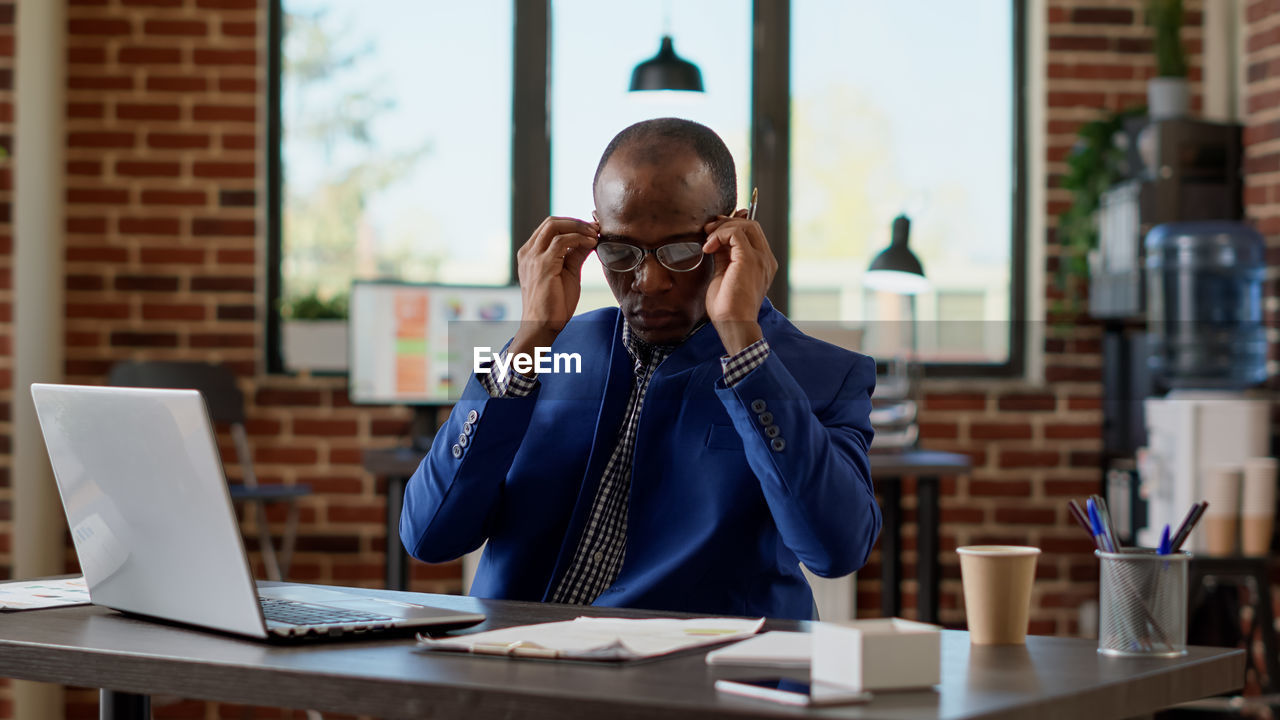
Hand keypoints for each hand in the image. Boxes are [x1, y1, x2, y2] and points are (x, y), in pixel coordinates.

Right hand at [511, 216, 597, 356]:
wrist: (542, 326)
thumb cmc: (553, 305)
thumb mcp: (567, 273)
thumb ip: (574, 255)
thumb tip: (588, 240)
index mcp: (530, 254)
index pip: (550, 228)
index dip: (572, 224)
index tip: (592, 229)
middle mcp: (528, 252)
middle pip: (551, 222)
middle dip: (576, 222)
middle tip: (595, 228)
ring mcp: (533, 258)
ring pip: (555, 226)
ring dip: (579, 227)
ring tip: (595, 234)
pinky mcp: (543, 265)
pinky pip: (562, 241)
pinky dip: (579, 238)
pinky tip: (591, 244)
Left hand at [702, 210, 776, 354]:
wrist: (733, 324)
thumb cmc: (727, 307)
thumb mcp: (724, 274)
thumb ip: (724, 256)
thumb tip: (716, 241)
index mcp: (762, 263)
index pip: (752, 233)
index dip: (732, 225)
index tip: (713, 230)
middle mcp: (765, 259)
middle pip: (751, 224)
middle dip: (727, 222)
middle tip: (708, 230)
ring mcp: (760, 258)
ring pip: (745, 225)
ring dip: (722, 227)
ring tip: (707, 239)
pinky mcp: (750, 259)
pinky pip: (736, 233)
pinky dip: (719, 235)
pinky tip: (708, 248)